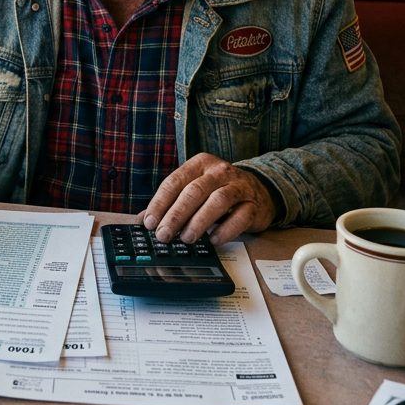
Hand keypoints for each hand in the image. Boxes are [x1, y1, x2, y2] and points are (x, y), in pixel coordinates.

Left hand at [139, 153, 275, 245]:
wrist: (260, 190)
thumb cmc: (219, 190)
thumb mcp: (195, 189)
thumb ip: (171, 202)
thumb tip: (143, 220)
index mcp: (200, 164)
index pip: (175, 181)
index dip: (160, 203)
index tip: (150, 222)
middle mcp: (219, 171)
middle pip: (194, 191)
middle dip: (176, 215)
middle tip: (164, 235)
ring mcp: (239, 187)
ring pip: (218, 201)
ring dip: (199, 221)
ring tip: (186, 239)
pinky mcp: (253, 205)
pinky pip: (240, 217)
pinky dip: (226, 230)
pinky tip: (213, 240)